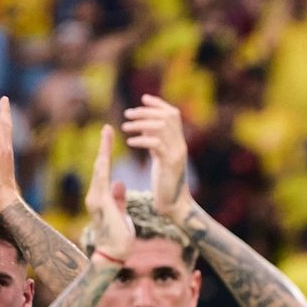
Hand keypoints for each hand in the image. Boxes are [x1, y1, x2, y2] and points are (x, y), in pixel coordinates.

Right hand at [84, 125, 133, 262]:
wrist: (114, 255)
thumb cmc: (119, 238)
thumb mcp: (121, 214)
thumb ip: (119, 198)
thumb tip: (119, 182)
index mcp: (101, 198)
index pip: (104, 171)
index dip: (107, 155)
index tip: (110, 139)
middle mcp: (94, 196)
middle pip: (99, 166)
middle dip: (103, 147)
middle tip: (107, 128)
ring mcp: (95, 199)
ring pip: (99, 170)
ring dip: (103, 151)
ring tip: (107, 133)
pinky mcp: (100, 204)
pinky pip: (102, 182)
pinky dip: (104, 167)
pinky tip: (105, 155)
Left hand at [120, 94, 193, 222]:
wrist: (175, 206)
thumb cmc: (164, 184)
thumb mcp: (160, 158)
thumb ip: (155, 141)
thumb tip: (143, 123)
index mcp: (179, 143)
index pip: (173, 114)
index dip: (158, 104)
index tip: (143, 99)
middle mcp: (181, 146)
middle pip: (167, 116)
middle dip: (145, 112)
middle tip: (127, 114)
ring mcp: (177, 154)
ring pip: (161, 127)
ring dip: (140, 123)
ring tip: (125, 127)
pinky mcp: (170, 164)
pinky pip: (156, 143)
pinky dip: (141, 139)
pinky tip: (130, 142)